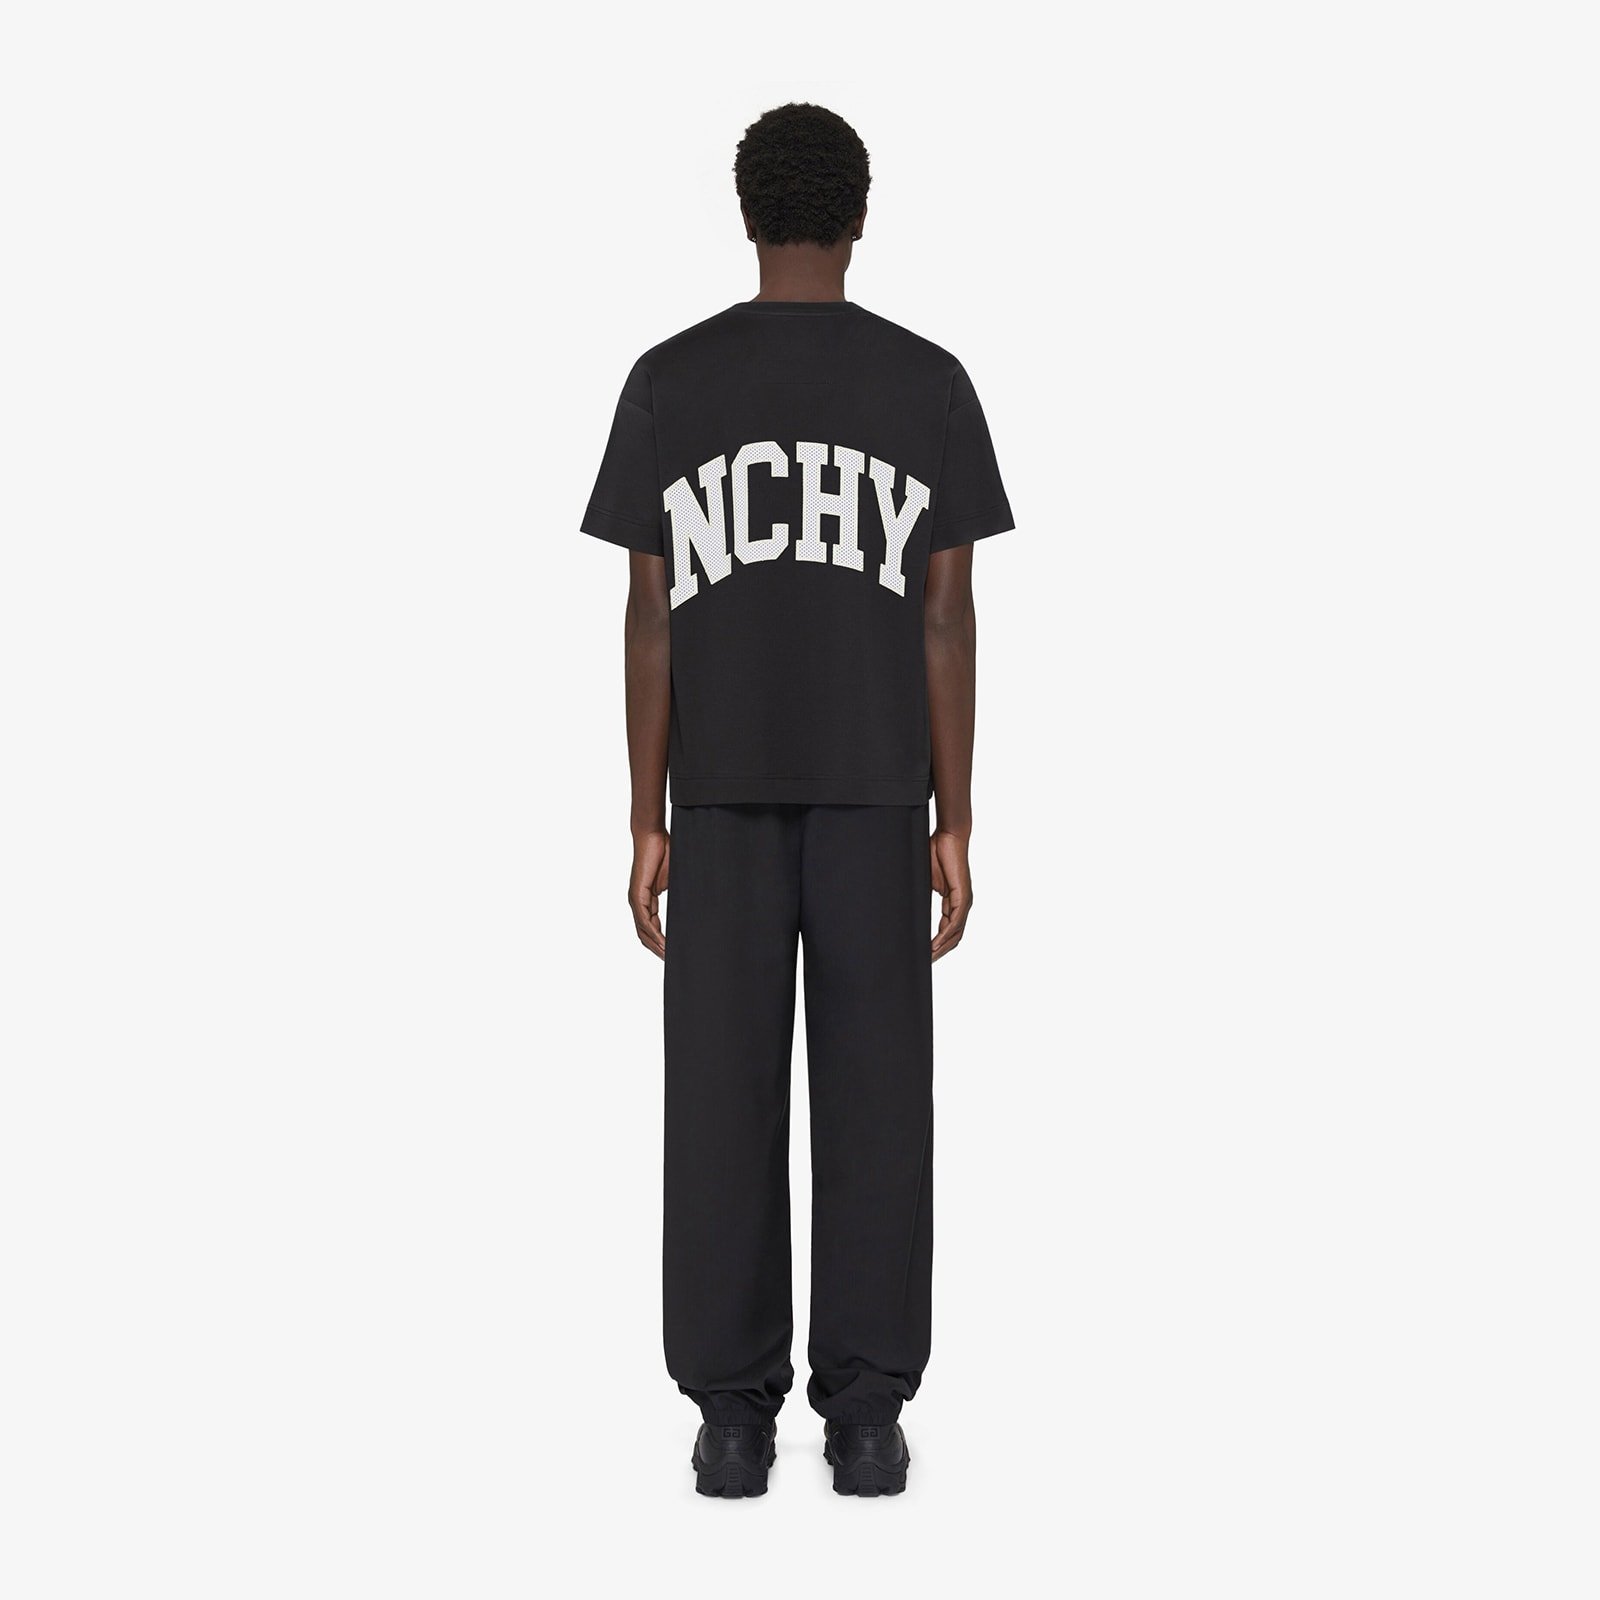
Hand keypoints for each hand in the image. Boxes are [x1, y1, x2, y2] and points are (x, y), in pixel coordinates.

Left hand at [629, 829, 669, 958]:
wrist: (652, 835)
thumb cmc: (664, 852)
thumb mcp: (674, 878)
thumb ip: (678, 893)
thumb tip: (695, 903)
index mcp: (647, 899)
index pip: (651, 927)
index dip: (660, 941)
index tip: (672, 952)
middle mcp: (638, 902)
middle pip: (644, 934)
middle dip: (657, 949)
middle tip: (670, 962)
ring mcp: (636, 899)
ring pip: (643, 930)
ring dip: (655, 946)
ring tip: (668, 957)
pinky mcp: (638, 894)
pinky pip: (644, 920)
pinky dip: (653, 933)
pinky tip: (662, 943)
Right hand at [929, 829, 971, 961]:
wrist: (948, 836)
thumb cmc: (936, 853)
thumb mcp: (924, 880)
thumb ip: (921, 896)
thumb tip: (906, 907)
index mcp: (953, 902)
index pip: (947, 930)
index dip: (937, 944)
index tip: (924, 955)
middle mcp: (961, 904)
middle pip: (954, 937)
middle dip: (940, 952)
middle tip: (925, 963)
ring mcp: (964, 901)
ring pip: (956, 932)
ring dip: (942, 948)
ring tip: (928, 958)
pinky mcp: (962, 895)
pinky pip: (955, 921)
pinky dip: (945, 935)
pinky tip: (935, 944)